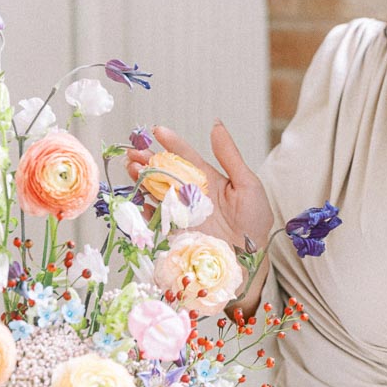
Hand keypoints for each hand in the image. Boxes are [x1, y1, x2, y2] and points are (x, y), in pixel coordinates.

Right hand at [126, 122, 273, 253]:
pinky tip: (139, 198)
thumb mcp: (247, 184)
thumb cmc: (254, 222)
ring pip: (156, 190)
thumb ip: (229, 156)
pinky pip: (154, 218)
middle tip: (133, 151)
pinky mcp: (174, 231)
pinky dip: (144, 208)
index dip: (172, 143)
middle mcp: (191, 193)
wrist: (250, 261)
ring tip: (131, 167)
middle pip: (164, 171)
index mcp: (207, 178)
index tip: (158, 131)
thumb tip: (216, 126)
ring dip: (142, 178)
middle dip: (147, 160)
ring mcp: (181, 212)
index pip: (186, 156)